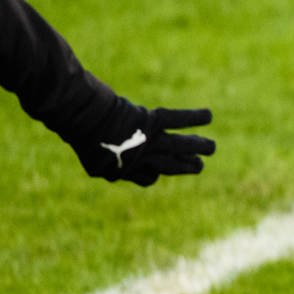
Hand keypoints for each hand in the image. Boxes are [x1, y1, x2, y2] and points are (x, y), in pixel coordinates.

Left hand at [69, 103, 214, 185]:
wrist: (84, 119)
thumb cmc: (81, 136)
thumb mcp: (89, 159)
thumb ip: (103, 165)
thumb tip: (106, 170)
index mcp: (125, 170)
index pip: (149, 178)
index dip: (153, 174)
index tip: (155, 169)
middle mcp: (142, 158)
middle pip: (171, 165)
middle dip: (187, 165)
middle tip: (199, 165)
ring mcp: (148, 140)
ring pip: (180, 146)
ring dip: (197, 146)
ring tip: (212, 148)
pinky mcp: (152, 121)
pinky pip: (178, 120)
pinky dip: (194, 118)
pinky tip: (209, 115)